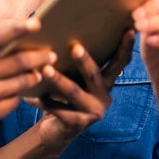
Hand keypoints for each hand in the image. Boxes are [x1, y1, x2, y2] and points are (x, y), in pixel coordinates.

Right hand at [0, 18, 54, 157]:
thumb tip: (7, 46)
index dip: (17, 29)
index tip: (36, 23)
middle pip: (16, 62)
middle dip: (38, 57)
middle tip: (51, 55)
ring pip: (20, 83)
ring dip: (33, 78)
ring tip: (39, 75)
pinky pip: (13, 103)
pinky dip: (18, 98)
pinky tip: (18, 96)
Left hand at [23, 31, 134, 158]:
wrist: (57, 129)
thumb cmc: (63, 95)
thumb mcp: (73, 77)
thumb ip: (74, 60)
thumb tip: (60, 28)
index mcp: (105, 81)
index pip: (119, 62)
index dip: (125, 47)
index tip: (130, 29)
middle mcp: (104, 96)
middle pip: (94, 75)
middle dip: (84, 61)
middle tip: (74, 47)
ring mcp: (93, 112)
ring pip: (74, 92)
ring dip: (59, 80)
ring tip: (45, 70)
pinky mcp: (78, 124)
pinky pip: (58, 110)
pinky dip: (42, 102)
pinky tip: (29, 96)